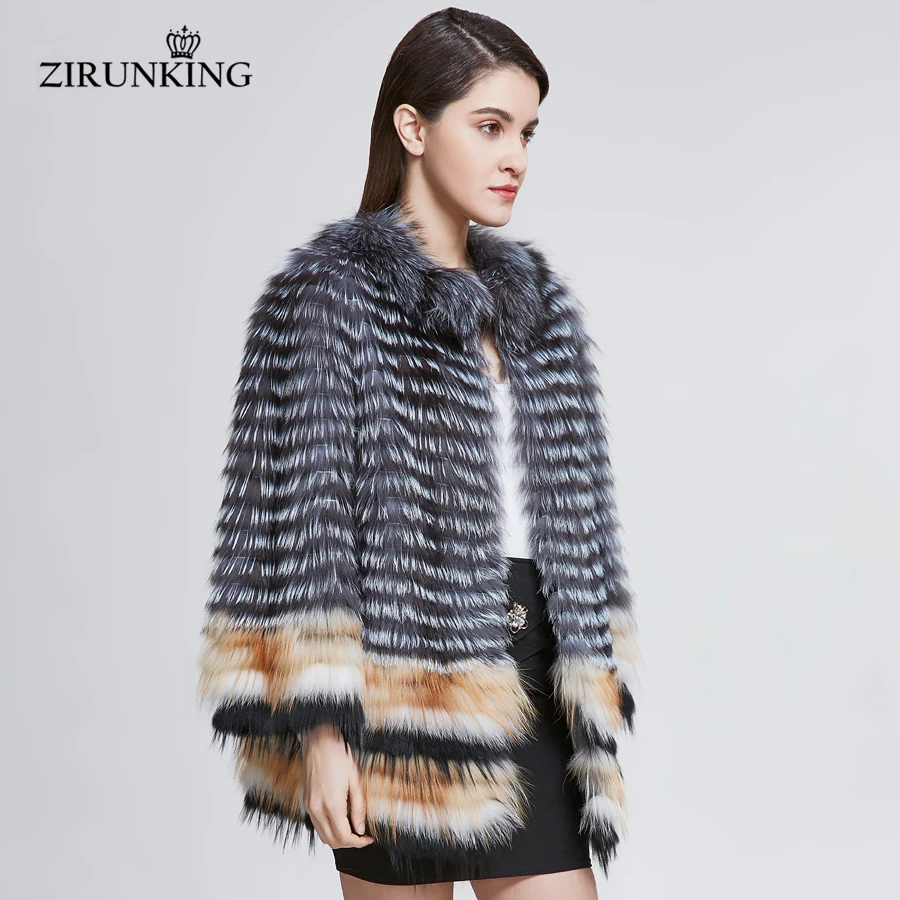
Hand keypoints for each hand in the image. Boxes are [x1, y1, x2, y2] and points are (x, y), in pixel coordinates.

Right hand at [302, 724, 375, 848]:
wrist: (318, 741)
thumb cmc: (337, 754)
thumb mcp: (355, 779)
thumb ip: (358, 807)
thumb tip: (361, 828)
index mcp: (331, 804)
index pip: (344, 837)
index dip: (358, 843)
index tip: (368, 839)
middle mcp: (317, 809)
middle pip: (332, 841)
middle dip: (349, 843)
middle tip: (362, 835)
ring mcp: (309, 807)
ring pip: (323, 836)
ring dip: (338, 838)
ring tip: (352, 828)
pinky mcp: (306, 802)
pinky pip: (317, 825)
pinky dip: (329, 829)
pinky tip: (340, 819)